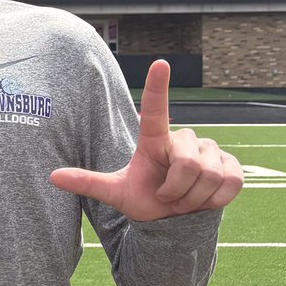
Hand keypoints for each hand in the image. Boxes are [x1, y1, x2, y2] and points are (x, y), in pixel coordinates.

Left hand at [50, 60, 243, 220]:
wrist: (173, 222)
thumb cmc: (144, 200)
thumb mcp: (115, 193)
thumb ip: (87, 182)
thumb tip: (52, 176)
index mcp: (155, 140)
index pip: (155, 109)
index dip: (158, 87)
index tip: (160, 63)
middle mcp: (184, 140)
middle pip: (187, 163)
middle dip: (176, 189)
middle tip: (169, 197)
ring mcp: (211, 151)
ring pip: (209, 174)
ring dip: (194, 196)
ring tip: (184, 198)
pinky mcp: (233, 166)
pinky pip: (230, 182)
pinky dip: (215, 200)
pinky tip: (206, 200)